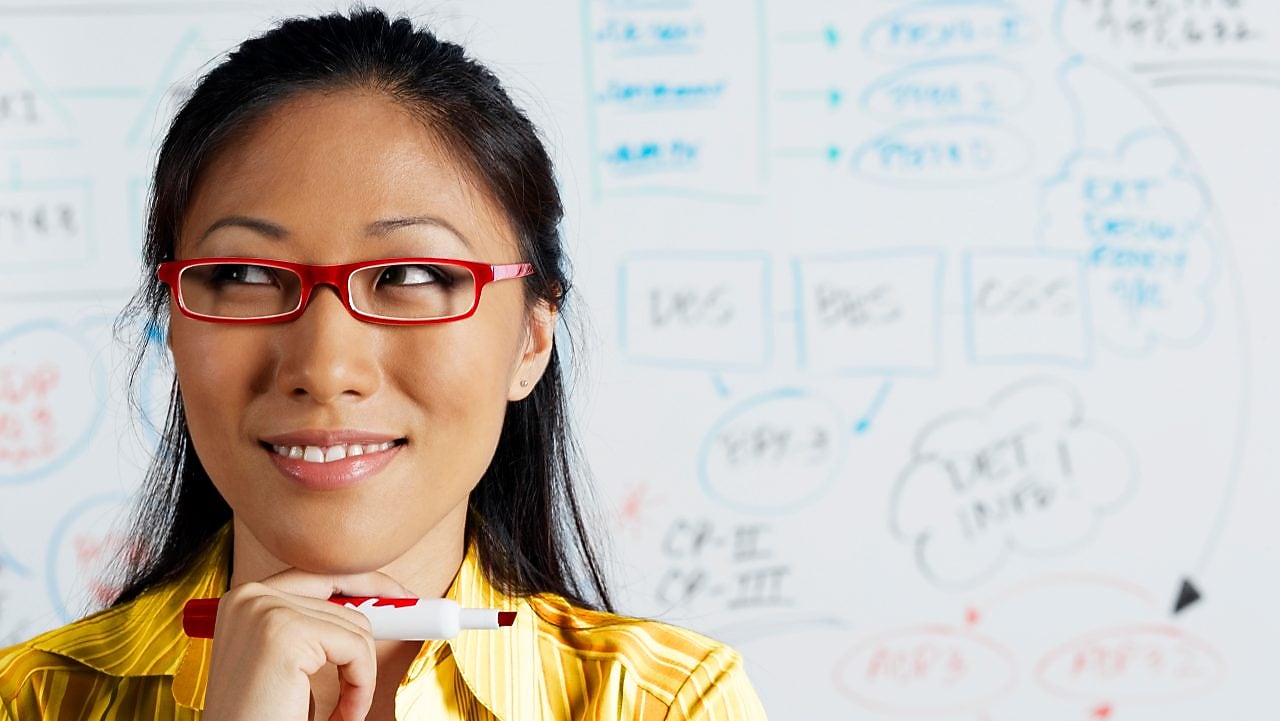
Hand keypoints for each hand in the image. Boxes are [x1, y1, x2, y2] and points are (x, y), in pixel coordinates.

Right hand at [201, 569, 414, 720]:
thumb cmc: (264, 718)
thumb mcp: (289, 665)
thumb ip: (316, 629)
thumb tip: (377, 601)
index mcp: (245, 600)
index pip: (320, 574)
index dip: (365, 584)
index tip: (400, 598)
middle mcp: (249, 596)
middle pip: (343, 596)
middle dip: (374, 631)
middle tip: (398, 644)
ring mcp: (265, 609)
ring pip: (356, 624)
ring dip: (360, 674)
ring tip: (343, 711)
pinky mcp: (285, 632)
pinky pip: (356, 648)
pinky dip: (361, 686)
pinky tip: (343, 715)